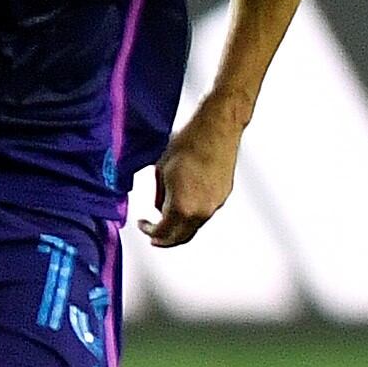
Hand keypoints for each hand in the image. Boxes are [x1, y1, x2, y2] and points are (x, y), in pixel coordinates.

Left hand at [143, 100, 245, 246]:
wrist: (217, 128)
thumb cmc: (189, 143)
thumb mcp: (161, 170)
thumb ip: (159, 195)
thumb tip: (159, 207)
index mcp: (182, 206)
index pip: (163, 233)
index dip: (150, 232)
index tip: (143, 225)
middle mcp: (202, 210)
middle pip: (182, 237)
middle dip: (166, 238)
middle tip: (154, 234)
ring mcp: (215, 204)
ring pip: (195, 226)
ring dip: (180, 225)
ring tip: (168, 215)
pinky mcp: (224, 195)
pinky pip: (205, 213)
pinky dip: (193, 214)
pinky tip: (185, 202)